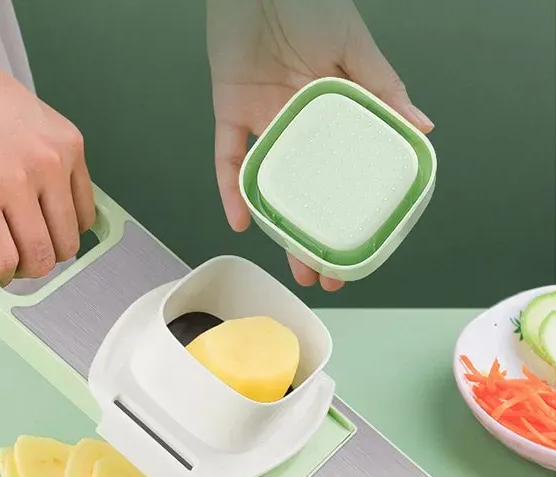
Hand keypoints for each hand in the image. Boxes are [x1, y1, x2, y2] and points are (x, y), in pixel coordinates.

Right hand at [0, 16, 94, 285]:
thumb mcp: (30, 120)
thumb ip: (48, 160)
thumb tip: (52, 207)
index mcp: (68, 145)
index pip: (85, 216)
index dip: (62, 235)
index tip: (46, 239)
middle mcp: (50, 164)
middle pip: (66, 243)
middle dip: (43, 256)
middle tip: (23, 254)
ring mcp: (16, 184)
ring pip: (39, 257)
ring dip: (22, 268)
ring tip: (5, 258)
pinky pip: (3, 260)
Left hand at [207, 0, 433, 290]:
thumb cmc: (310, 5)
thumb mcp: (355, 50)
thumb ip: (384, 91)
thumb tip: (422, 130)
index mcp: (330, 113)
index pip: (341, 175)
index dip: (349, 212)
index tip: (360, 247)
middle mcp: (297, 125)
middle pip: (306, 193)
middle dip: (313, 238)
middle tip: (324, 273)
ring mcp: (264, 122)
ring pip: (271, 185)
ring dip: (279, 226)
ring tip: (294, 265)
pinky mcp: (230, 111)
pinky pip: (229, 158)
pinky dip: (232, 188)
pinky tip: (241, 219)